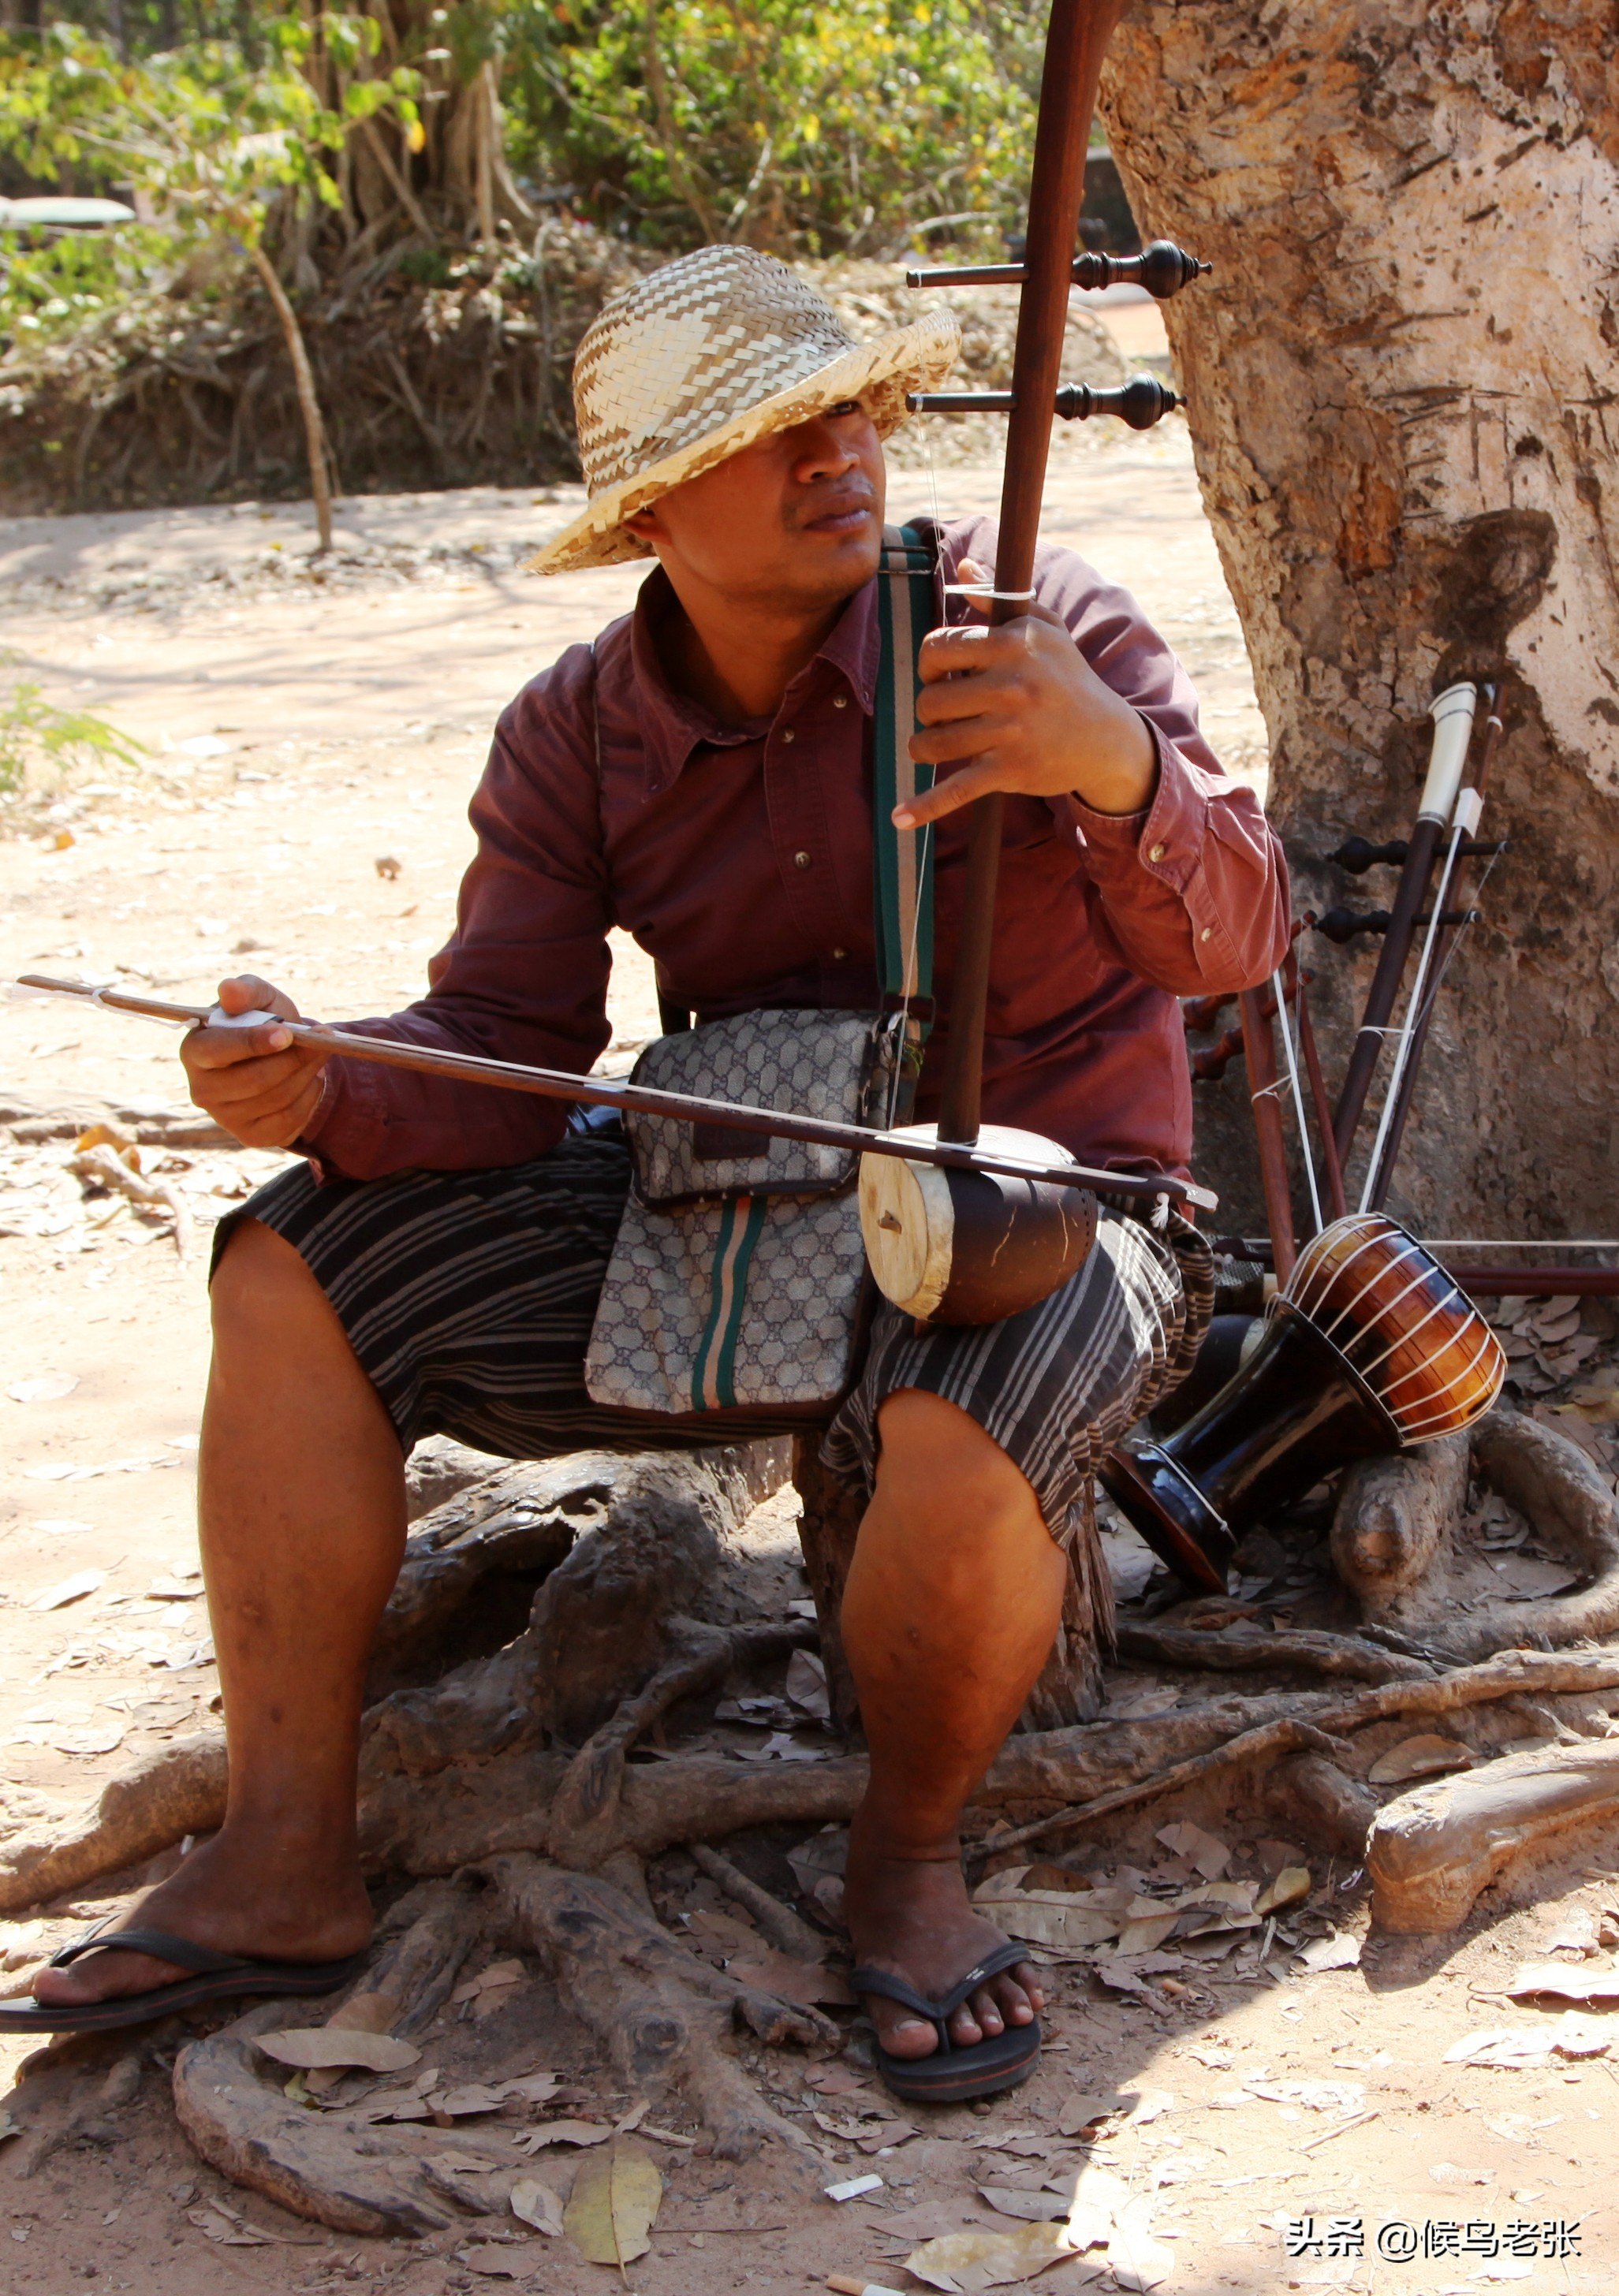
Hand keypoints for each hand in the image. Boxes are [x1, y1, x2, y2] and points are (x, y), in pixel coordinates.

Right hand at [180, 975, 331, 1149]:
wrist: (281, 1056)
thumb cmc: (263, 1022)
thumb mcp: (260, 999)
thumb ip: (245, 991)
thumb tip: (228, 990)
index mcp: (194, 1050)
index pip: (218, 1050)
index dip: (253, 1042)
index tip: (287, 1033)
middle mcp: (201, 1089)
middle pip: (255, 1079)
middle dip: (294, 1058)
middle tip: (322, 1039)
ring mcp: (225, 1117)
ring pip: (277, 1098)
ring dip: (307, 1072)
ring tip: (319, 1053)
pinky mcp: (251, 1135)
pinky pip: (289, 1119)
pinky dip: (310, 1096)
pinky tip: (311, 1079)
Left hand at [895, 558, 1158, 827]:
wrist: (1107, 737)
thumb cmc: (1068, 678)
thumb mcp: (1044, 630)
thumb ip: (1000, 599)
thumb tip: (964, 568)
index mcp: (1012, 644)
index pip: (937, 648)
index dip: (929, 664)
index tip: (943, 676)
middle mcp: (1011, 685)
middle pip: (930, 699)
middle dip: (930, 709)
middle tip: (949, 713)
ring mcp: (1010, 730)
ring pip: (934, 742)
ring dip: (926, 747)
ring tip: (936, 745)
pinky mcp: (1010, 769)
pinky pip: (956, 789)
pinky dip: (925, 807)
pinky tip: (900, 819)